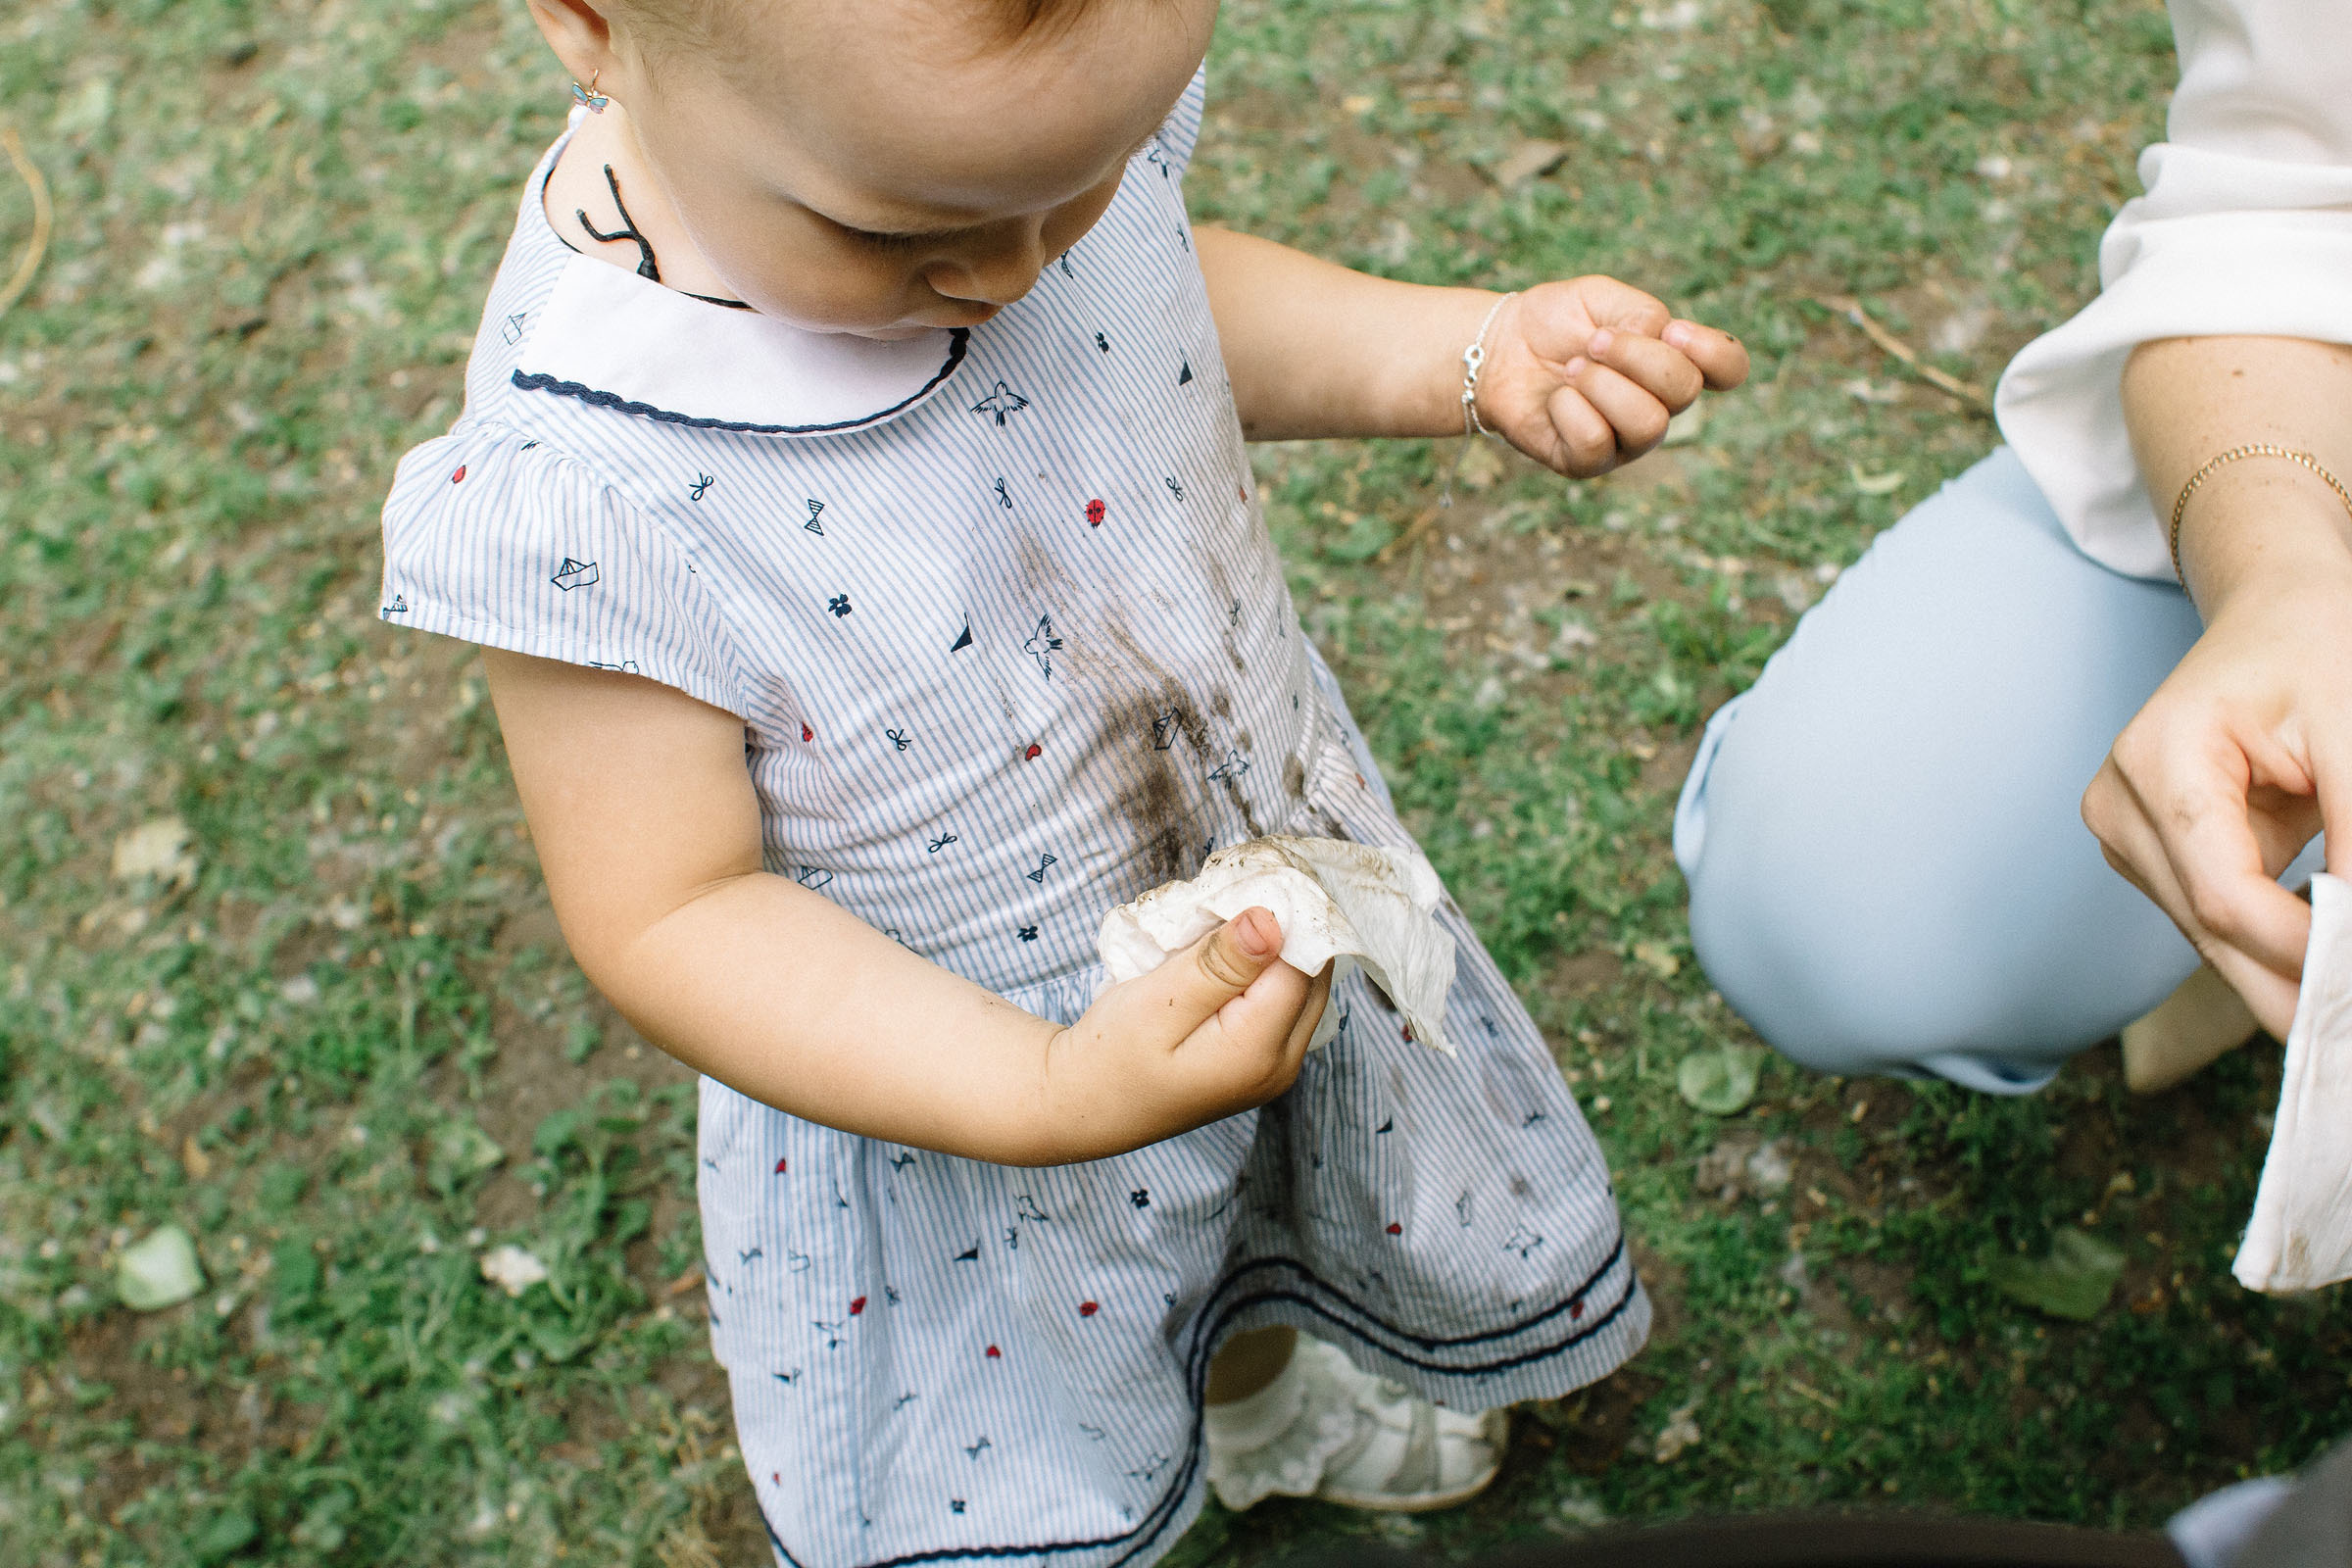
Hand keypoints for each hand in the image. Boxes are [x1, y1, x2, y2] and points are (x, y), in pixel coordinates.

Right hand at [1034, 908, 1332, 1162]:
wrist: (1088, 1106)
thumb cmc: (1110, 1056)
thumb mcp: (1156, 1004)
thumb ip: (1218, 965)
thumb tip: (1272, 923)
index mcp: (1257, 1052)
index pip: (1302, 962)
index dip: (1285, 915)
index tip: (1248, 879)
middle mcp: (1281, 1064)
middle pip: (1313, 974)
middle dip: (1285, 928)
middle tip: (1235, 893)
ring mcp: (1277, 1066)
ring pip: (1302, 984)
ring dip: (1274, 947)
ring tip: (1223, 922)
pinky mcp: (1264, 1059)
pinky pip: (1282, 1001)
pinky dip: (1263, 970)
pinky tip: (1225, 955)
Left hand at [1475, 277, 1747, 477]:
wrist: (1498, 348)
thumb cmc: (1556, 322)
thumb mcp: (1602, 299)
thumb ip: (1641, 315)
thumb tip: (1660, 342)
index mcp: (1674, 362)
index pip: (1730, 369)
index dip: (1714, 352)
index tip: (1673, 330)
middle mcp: (1659, 405)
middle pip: (1685, 390)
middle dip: (1636, 357)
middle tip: (1594, 342)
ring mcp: (1626, 440)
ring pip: (1648, 423)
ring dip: (1602, 385)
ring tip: (1571, 370)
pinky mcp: (1588, 463)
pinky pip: (1596, 442)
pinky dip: (1570, 410)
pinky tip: (1556, 400)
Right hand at [2082, 555, 2351, 1037]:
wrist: (2274, 614)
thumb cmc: (2313, 649)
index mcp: (2157, 761)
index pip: (2225, 895)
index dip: (2303, 950)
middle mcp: (2119, 805)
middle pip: (2209, 928)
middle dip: (2294, 982)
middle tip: (2349, 1030)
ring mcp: (2124, 833)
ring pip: (2209, 936)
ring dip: (2282, 972)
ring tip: (2342, 1002)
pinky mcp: (2148, 852)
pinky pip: (2213, 918)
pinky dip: (2270, 947)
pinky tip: (2320, 970)